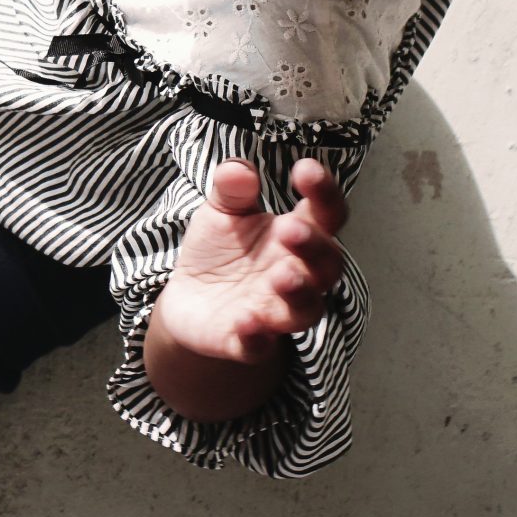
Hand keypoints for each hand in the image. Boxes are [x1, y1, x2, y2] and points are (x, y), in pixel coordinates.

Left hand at [153, 158, 348, 365]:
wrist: (188, 297)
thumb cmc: (220, 249)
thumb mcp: (221, 211)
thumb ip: (231, 189)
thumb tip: (237, 170)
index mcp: (297, 235)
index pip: (326, 214)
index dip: (324, 192)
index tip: (305, 170)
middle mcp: (297, 275)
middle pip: (328, 265)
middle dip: (314, 247)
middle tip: (290, 229)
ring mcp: (275, 311)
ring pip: (306, 310)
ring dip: (298, 294)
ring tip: (282, 276)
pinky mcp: (247, 342)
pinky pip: (259, 346)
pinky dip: (256, 337)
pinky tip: (245, 321)